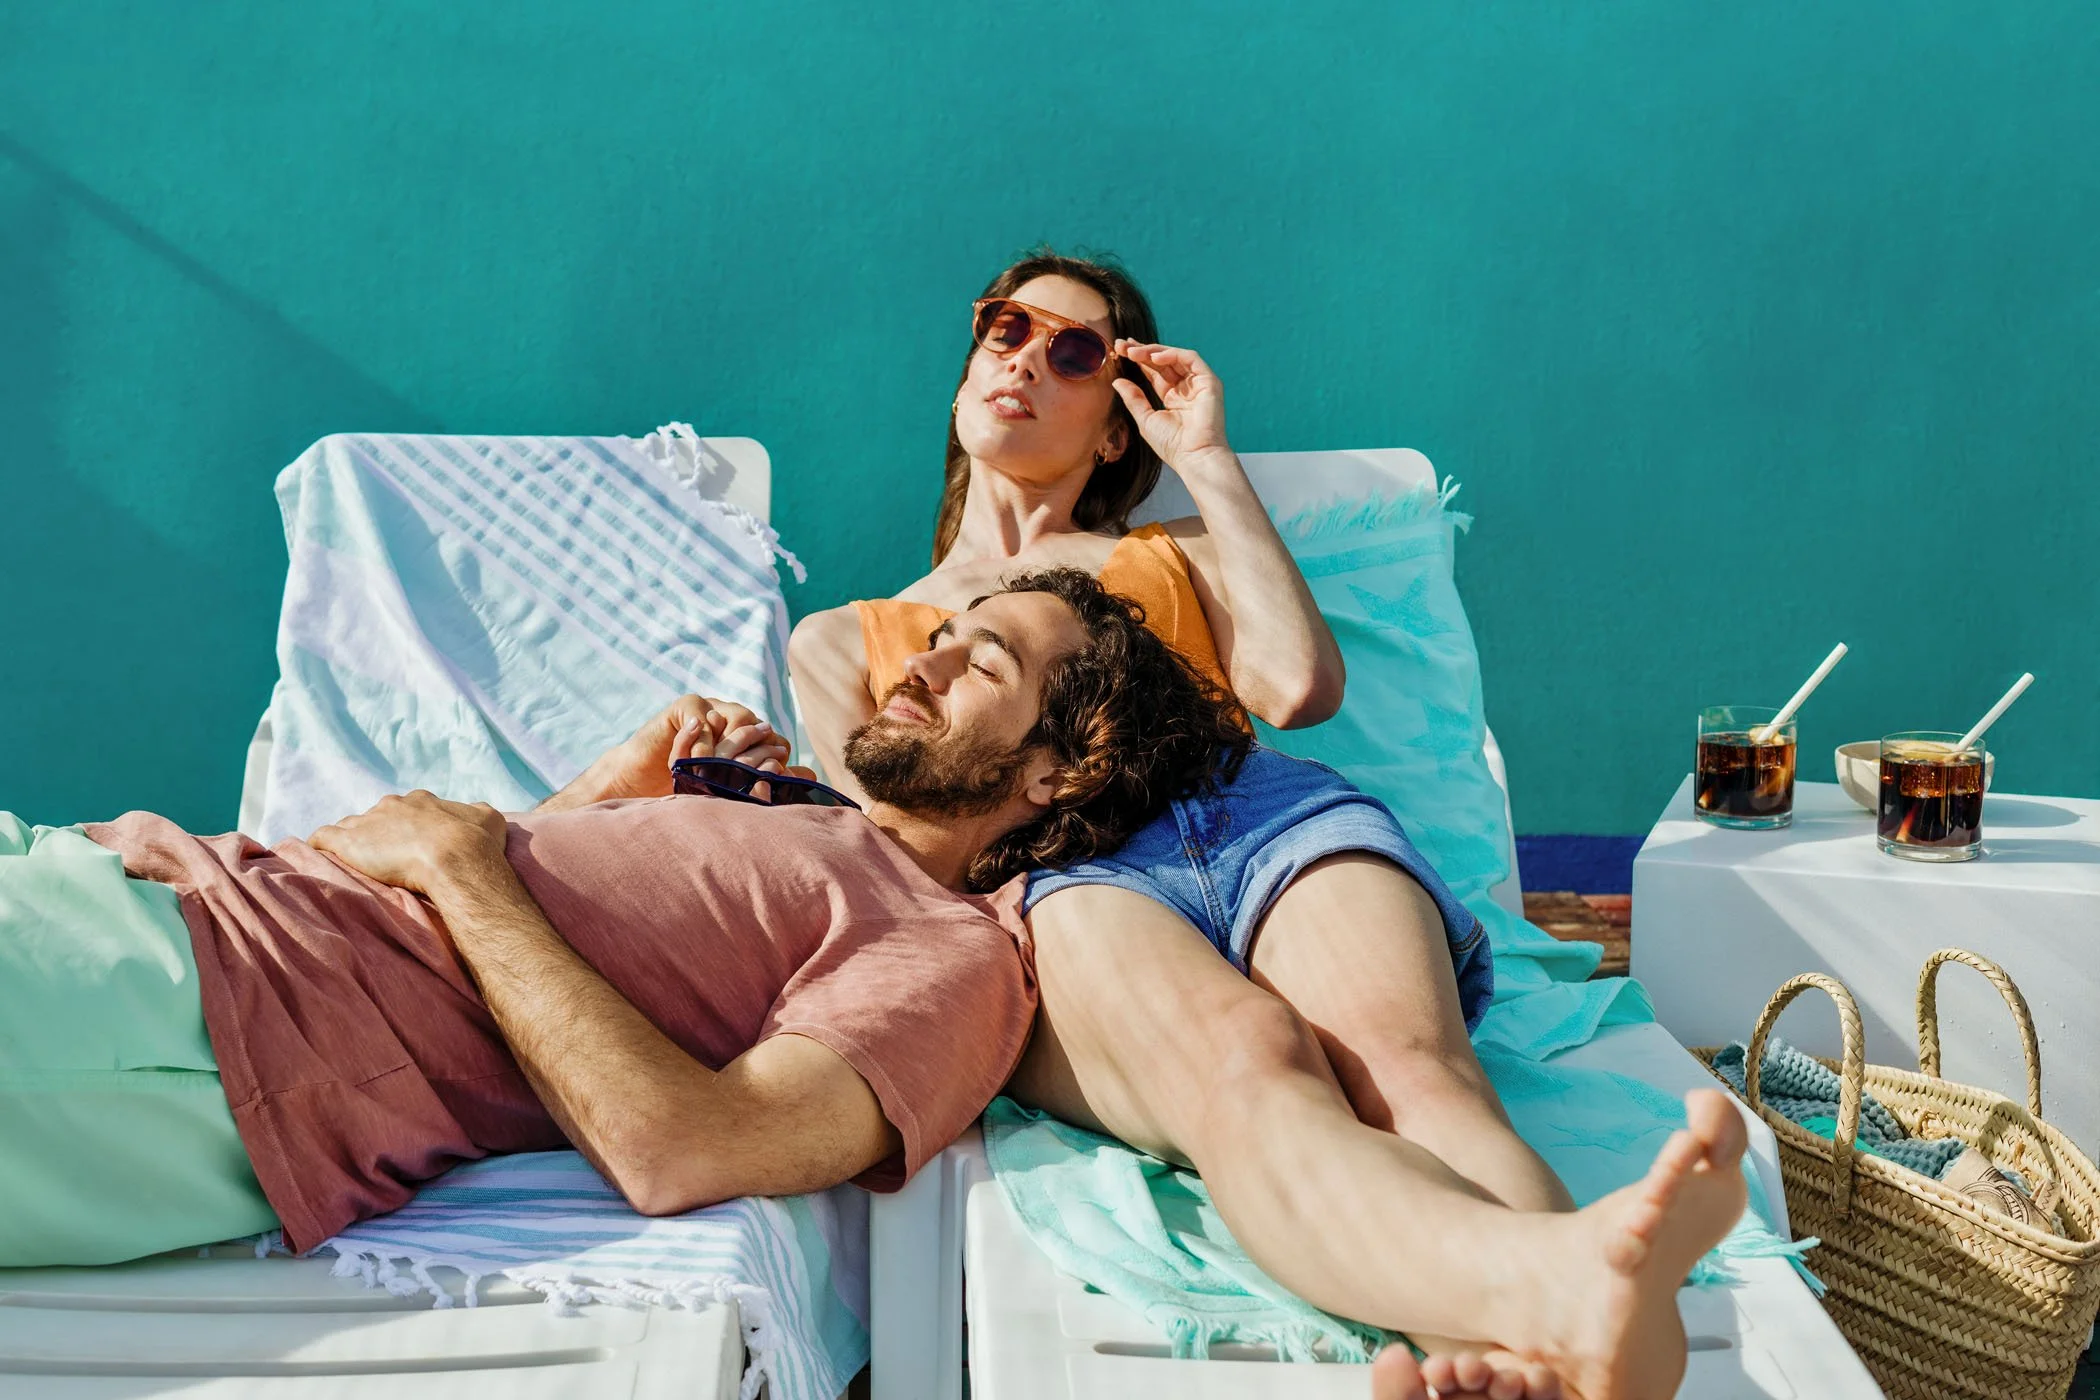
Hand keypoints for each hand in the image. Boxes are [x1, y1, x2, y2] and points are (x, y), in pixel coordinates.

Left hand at [310, 790, 509, 895]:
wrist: (456, 859)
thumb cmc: (475, 842)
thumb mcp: (489, 817)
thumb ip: (477, 812)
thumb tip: (478, 813)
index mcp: (421, 801)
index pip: (406, 809)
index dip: (407, 827)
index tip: (411, 845)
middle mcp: (392, 805)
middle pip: (376, 817)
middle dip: (378, 834)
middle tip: (386, 859)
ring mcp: (368, 822)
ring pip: (349, 827)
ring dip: (350, 842)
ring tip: (352, 863)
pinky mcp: (347, 842)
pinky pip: (322, 838)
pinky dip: (318, 847)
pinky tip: (316, 858)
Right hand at [604, 695, 791, 800]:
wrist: (641, 781)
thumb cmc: (686, 787)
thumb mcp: (728, 788)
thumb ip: (769, 781)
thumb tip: (812, 776)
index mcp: (743, 735)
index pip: (771, 736)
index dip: (774, 754)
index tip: (773, 776)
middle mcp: (729, 718)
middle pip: (757, 723)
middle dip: (757, 748)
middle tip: (749, 771)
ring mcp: (708, 708)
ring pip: (735, 715)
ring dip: (731, 743)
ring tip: (722, 767)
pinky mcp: (684, 707)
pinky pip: (702, 714)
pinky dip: (703, 734)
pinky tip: (701, 752)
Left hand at [1111, 342, 1232, 473]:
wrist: (1194, 457)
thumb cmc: (1172, 445)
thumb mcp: (1146, 419)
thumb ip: (1133, 398)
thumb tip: (1117, 381)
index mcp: (1172, 396)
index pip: (1154, 371)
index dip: (1138, 359)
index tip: (1120, 350)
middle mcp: (1186, 387)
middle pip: (1163, 361)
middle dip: (1142, 351)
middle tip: (1123, 346)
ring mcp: (1198, 383)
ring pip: (1175, 356)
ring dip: (1153, 351)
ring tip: (1134, 352)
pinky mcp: (1209, 381)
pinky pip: (1191, 359)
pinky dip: (1172, 354)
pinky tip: (1154, 357)